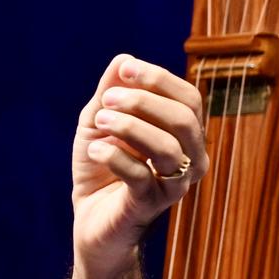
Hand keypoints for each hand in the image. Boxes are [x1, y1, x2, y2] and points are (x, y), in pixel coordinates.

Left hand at [71, 55, 207, 278]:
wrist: (89, 219)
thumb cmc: (99, 168)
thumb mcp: (99, 123)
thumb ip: (110, 94)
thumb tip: (124, 59)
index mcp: (184, 135)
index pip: (189, 98)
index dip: (160, 79)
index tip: (125, 70)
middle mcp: (189, 158)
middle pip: (185, 119)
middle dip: (144, 102)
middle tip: (107, 100)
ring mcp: (173, 185)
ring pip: (168, 148)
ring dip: (130, 127)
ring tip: (99, 122)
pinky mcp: (149, 206)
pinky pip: (141, 176)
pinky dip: (116, 158)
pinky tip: (96, 151)